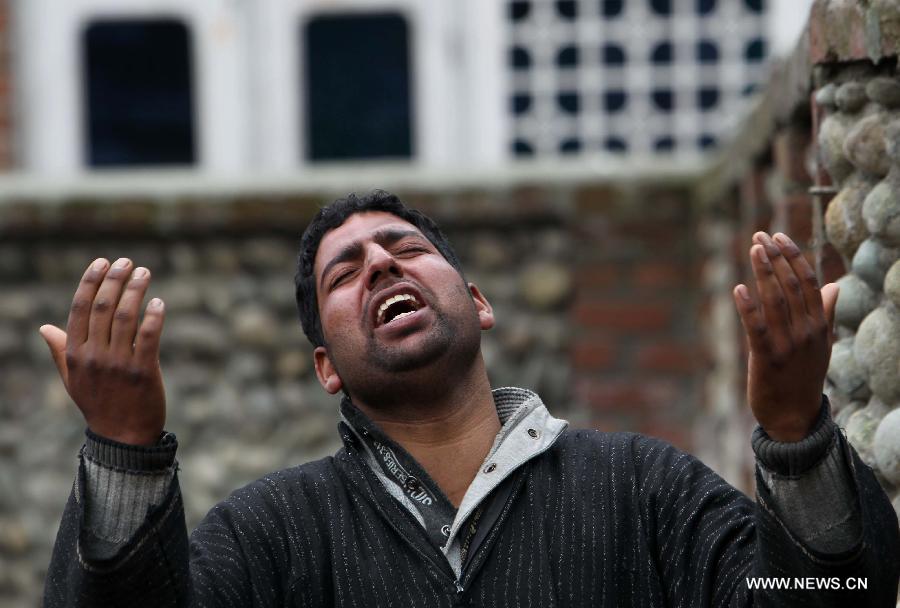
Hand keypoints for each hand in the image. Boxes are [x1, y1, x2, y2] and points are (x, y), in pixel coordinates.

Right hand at [39, 258, 166, 445]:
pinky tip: (159, 303)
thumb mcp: (73, 379)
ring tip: (144, 272)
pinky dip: (154, 317)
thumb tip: (44, 327)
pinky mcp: (144, 372)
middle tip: (127, 262)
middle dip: (114, 280)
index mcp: (76, 355)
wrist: (123, 438)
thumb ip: (61, 351)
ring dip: (136, 290)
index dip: (90, 282)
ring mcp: (119, 364)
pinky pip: (148, 337)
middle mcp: (95, 357)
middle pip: (102, 308)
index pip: (79, 309)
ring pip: (126, 317)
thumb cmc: (99, 404)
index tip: (102, 262)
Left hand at [732, 232, 838, 441]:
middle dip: (775, 257)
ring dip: (764, 272)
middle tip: (760, 236)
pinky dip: (748, 307)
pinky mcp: (766, 359)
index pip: (809, 282)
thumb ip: (826, 314)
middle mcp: (806, 331)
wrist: (794, 418)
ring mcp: (787, 345)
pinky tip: (739, 288)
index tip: (779, 236)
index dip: (793, 256)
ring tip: (754, 249)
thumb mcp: (821, 344)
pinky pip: (756, 329)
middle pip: (792, 285)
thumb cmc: (804, 377)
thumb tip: (835, 286)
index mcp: (819, 325)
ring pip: (775, 300)